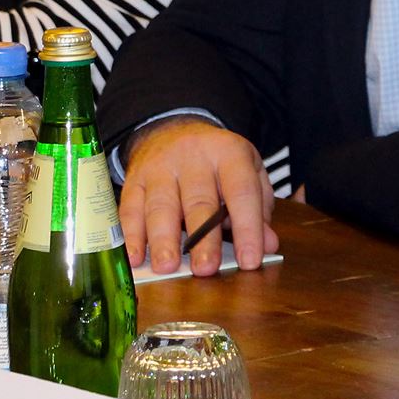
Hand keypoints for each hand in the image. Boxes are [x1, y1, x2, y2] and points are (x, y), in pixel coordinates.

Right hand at [117, 117, 279, 276]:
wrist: (172, 129)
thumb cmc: (217, 160)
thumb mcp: (248, 171)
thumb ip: (260, 208)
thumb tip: (268, 245)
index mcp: (229, 152)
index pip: (241, 192)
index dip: (247, 227)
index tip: (250, 261)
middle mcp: (194, 157)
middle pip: (199, 201)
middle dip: (202, 238)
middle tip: (205, 269)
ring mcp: (161, 167)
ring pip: (162, 205)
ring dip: (163, 239)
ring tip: (168, 267)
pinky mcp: (135, 179)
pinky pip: (131, 208)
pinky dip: (132, 235)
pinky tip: (135, 257)